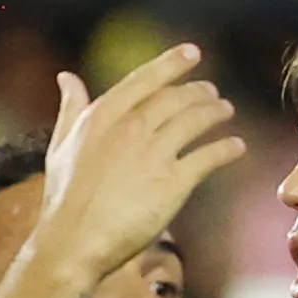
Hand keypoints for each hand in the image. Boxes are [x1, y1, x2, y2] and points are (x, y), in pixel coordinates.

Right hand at [33, 45, 246, 286]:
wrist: (72, 243)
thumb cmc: (63, 200)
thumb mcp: (60, 146)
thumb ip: (70, 108)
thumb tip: (67, 77)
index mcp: (104, 115)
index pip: (146, 79)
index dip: (172, 63)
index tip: (192, 53)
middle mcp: (132, 127)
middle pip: (176, 98)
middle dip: (199, 91)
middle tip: (212, 92)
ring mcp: (155, 153)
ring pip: (196, 120)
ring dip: (216, 113)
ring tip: (226, 111)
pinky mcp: (174, 182)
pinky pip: (209, 156)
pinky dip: (227, 149)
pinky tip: (237, 147)